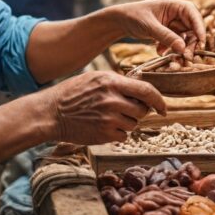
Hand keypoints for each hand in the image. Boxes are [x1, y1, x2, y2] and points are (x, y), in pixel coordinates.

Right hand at [42, 71, 165, 143]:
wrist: (52, 113)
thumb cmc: (73, 93)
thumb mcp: (95, 78)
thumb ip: (118, 82)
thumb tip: (141, 89)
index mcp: (111, 82)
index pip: (146, 90)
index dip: (159, 100)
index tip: (163, 107)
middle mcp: (112, 100)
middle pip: (142, 109)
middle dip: (139, 111)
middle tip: (125, 109)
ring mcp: (109, 119)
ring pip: (134, 124)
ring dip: (127, 122)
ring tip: (108, 116)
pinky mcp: (105, 134)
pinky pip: (124, 136)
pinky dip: (118, 133)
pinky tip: (103, 126)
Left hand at [110, 0, 206, 60]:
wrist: (120, 21)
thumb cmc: (133, 16)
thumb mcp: (149, 27)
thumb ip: (166, 37)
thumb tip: (183, 48)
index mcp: (174, 5)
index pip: (193, 14)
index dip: (200, 28)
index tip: (202, 42)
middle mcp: (176, 13)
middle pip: (193, 28)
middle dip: (191, 43)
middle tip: (187, 56)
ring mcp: (173, 23)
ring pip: (185, 37)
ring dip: (181, 48)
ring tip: (175, 58)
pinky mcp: (168, 33)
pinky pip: (176, 42)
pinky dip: (171, 48)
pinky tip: (159, 52)